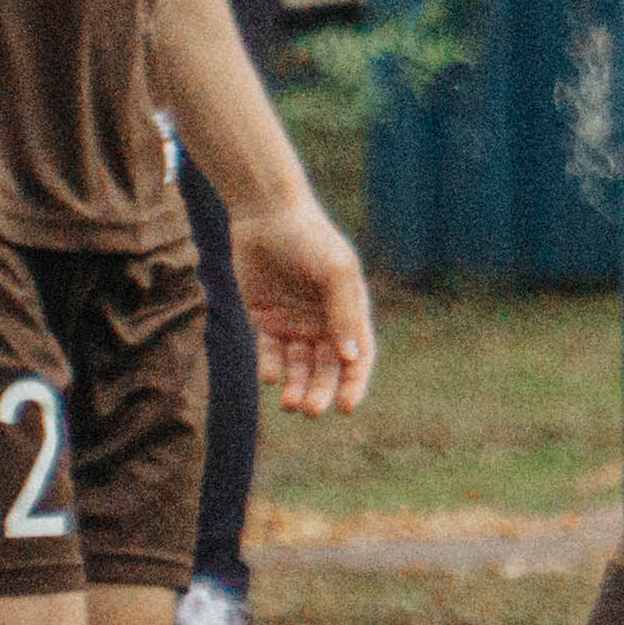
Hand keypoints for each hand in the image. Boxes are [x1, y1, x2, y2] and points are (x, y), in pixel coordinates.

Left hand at [234, 192, 378, 415]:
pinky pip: (270, 353)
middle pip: (326, 369)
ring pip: (298, 367)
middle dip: (320, 392)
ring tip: (289, 403)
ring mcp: (294, 323)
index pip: (359, 358)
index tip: (344, 406)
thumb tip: (351, 358)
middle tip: (310, 410)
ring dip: (296, 387)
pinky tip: (269, 375)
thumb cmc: (309, 237)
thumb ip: (344, 312)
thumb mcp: (335, 270)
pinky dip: (271, 368)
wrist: (265, 214)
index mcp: (350, 312)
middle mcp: (324, 322)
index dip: (354, 384)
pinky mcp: (265, 320)